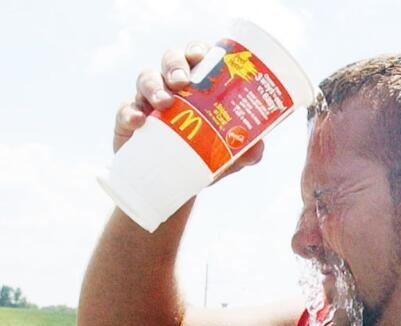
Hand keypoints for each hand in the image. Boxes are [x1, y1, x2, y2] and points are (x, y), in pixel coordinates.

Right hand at [113, 42, 264, 178]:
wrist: (173, 184)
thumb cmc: (203, 157)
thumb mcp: (228, 156)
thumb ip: (245, 152)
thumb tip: (257, 149)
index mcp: (198, 85)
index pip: (197, 56)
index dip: (198, 50)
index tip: (202, 56)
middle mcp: (172, 86)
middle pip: (170, 59)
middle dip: (175, 65)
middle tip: (182, 82)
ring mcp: (148, 99)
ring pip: (146, 78)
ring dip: (154, 86)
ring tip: (165, 102)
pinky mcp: (129, 119)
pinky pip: (126, 109)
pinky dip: (130, 112)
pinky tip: (139, 120)